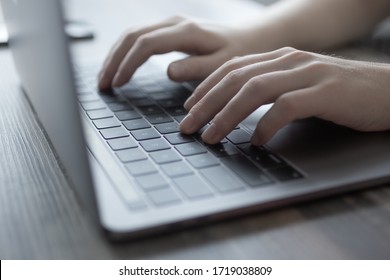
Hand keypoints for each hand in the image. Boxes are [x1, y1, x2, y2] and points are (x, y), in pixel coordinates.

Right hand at [98, 15, 255, 89]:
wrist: (249, 38)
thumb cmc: (239, 53)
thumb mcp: (223, 64)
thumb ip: (197, 68)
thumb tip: (169, 72)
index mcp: (186, 31)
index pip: (146, 44)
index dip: (128, 64)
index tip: (118, 84)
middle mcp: (174, 23)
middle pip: (132, 36)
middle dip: (114, 60)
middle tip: (102, 84)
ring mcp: (170, 24)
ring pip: (132, 35)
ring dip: (116, 56)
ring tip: (105, 78)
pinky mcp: (169, 30)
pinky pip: (140, 38)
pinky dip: (125, 53)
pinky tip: (120, 67)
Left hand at [179, 47, 389, 144]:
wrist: (388, 90)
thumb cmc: (339, 94)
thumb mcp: (298, 86)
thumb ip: (270, 91)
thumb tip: (235, 112)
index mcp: (280, 58)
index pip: (231, 69)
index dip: (206, 89)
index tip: (189, 109)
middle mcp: (289, 60)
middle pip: (235, 79)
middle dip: (206, 104)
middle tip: (187, 127)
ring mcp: (308, 73)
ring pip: (254, 90)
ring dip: (226, 115)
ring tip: (211, 137)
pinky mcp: (325, 91)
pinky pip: (286, 107)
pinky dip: (266, 125)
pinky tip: (256, 140)